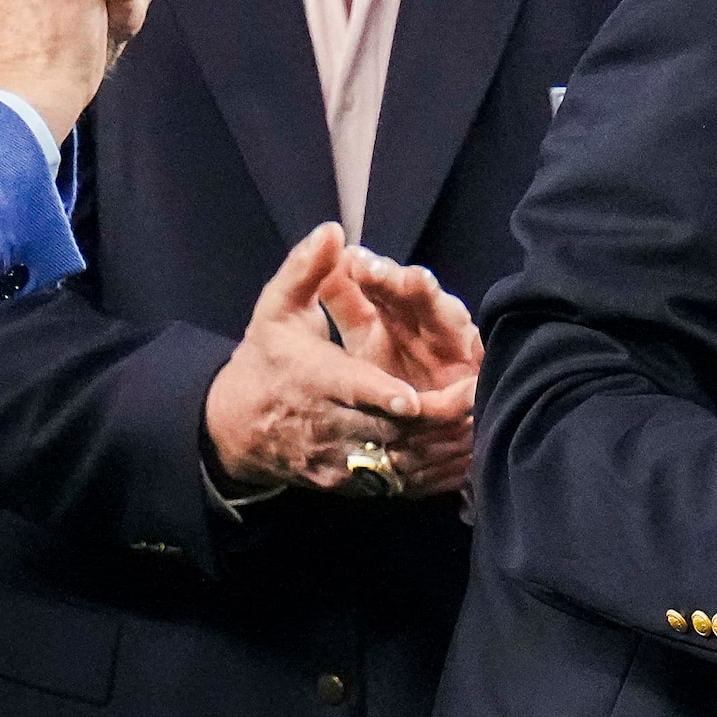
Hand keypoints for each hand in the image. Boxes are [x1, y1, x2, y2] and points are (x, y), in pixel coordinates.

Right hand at [203, 224, 458, 496]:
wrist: (234, 425)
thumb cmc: (266, 358)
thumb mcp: (276, 310)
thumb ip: (306, 271)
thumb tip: (332, 230)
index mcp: (310, 379)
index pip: (349, 390)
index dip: (381, 395)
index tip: (414, 395)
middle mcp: (324, 424)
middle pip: (384, 430)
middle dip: (432, 421)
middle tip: (478, 402)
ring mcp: (336, 460)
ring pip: (396, 463)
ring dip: (440, 449)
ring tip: (482, 425)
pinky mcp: (347, 484)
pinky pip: (396, 486)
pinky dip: (432, 476)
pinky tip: (465, 459)